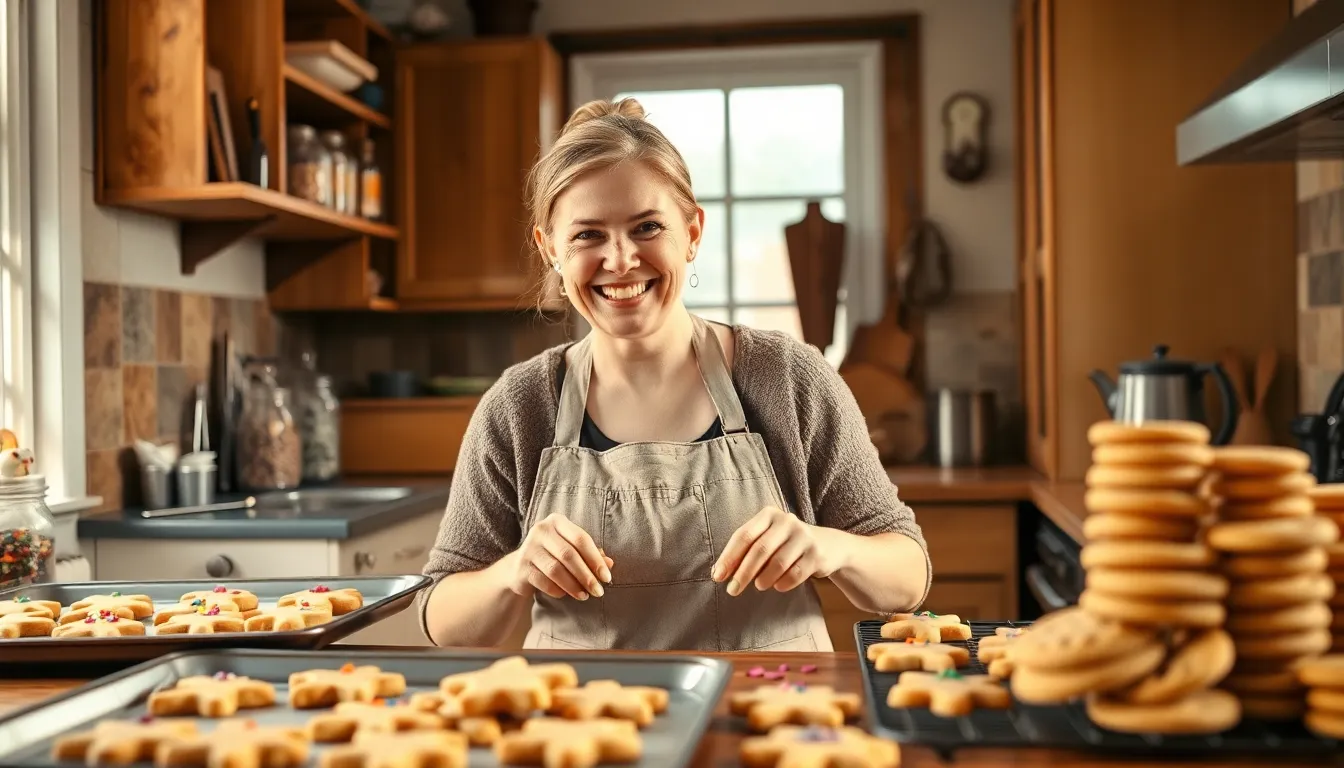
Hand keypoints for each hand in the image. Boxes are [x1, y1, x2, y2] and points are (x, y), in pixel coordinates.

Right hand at [508, 513, 612, 600]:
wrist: (521, 567)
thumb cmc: (554, 556)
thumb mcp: (573, 550)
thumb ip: (591, 555)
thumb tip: (610, 563)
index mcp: (557, 521)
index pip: (581, 539)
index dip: (596, 559)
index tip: (607, 578)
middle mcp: (541, 530)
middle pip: (569, 555)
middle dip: (586, 576)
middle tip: (598, 591)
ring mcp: (529, 548)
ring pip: (556, 569)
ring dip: (573, 586)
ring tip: (584, 596)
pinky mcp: (521, 567)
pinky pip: (543, 581)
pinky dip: (557, 590)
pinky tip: (564, 595)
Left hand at [711, 507, 837, 596]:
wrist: (829, 546)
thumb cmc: (786, 544)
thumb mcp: (767, 539)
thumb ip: (744, 551)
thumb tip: (718, 573)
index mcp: (769, 515)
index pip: (744, 536)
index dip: (729, 557)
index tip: (718, 576)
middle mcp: (787, 521)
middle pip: (759, 550)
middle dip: (743, 573)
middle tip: (732, 590)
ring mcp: (804, 537)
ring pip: (778, 563)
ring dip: (763, 579)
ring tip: (759, 586)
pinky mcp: (817, 554)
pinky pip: (795, 574)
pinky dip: (783, 584)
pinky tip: (778, 586)